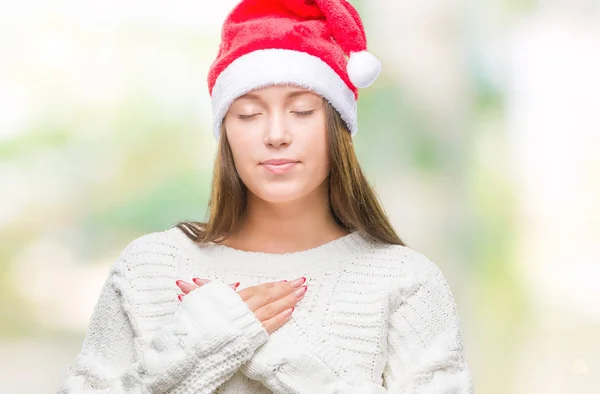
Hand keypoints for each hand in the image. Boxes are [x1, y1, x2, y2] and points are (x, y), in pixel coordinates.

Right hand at [176, 277, 307, 333]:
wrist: (197, 344)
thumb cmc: (199, 322)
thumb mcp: (202, 301)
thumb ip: (211, 289)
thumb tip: (229, 284)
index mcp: (234, 299)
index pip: (258, 289)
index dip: (273, 285)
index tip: (286, 281)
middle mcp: (244, 308)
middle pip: (270, 296)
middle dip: (287, 288)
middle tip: (302, 282)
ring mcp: (249, 322)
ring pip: (273, 308)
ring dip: (289, 300)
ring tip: (301, 294)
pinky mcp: (252, 336)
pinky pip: (269, 325)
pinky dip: (281, 318)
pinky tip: (291, 312)